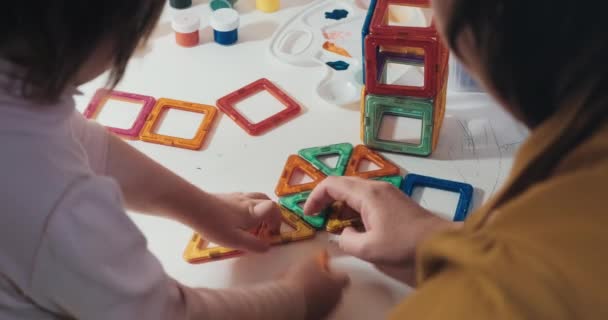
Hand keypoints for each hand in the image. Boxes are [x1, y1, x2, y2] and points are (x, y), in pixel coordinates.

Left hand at [193, 192, 281, 252]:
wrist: (193, 207)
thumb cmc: (215, 225)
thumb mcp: (235, 241)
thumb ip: (254, 245)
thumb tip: (268, 247)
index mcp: (253, 211)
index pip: (274, 209)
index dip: (277, 221)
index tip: (271, 233)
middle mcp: (248, 201)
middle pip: (267, 201)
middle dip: (271, 214)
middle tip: (265, 228)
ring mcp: (237, 197)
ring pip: (256, 198)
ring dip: (261, 209)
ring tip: (253, 223)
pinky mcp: (227, 196)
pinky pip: (245, 198)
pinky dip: (249, 206)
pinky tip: (237, 217)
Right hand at [282, 252, 349, 319]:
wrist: (290, 302)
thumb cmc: (302, 279)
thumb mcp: (311, 261)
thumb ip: (320, 256)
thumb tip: (325, 253)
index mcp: (337, 284)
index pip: (345, 277)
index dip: (336, 271)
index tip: (326, 268)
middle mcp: (336, 298)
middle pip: (336, 289)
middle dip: (327, 282)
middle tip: (314, 276)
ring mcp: (327, 309)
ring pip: (326, 298)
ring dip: (319, 292)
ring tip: (304, 287)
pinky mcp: (317, 316)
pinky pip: (317, 306)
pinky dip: (312, 301)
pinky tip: (300, 296)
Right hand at [304, 176, 459, 266]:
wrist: (440, 242)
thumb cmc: (404, 244)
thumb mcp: (369, 249)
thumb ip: (347, 241)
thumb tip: (343, 234)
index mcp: (367, 194)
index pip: (332, 184)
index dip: (315, 197)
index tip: (309, 213)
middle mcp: (376, 187)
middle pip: (342, 184)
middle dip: (327, 200)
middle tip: (319, 218)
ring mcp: (387, 192)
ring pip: (355, 191)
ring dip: (341, 205)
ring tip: (336, 225)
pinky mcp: (394, 200)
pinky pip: (367, 197)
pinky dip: (355, 208)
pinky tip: (357, 225)